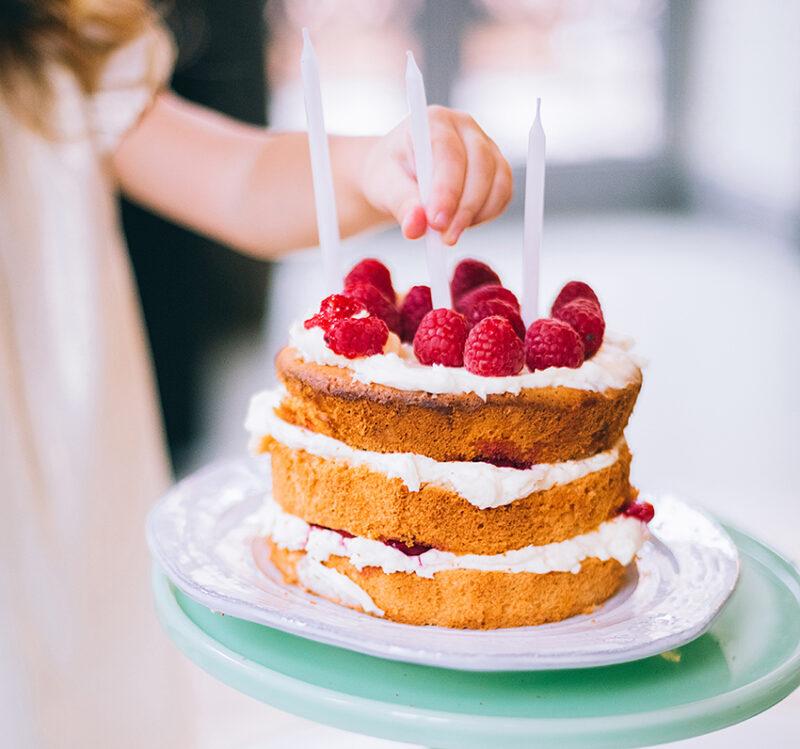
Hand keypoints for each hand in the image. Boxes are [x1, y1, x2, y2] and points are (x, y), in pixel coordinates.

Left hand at [361, 106, 512, 244]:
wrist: (398, 175)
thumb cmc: (390, 174)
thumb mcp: (384, 186)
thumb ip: (400, 203)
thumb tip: (416, 226)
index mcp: (434, 121)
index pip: (448, 152)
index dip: (446, 189)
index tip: (436, 222)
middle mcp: (465, 128)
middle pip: (479, 165)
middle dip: (464, 208)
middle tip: (446, 237)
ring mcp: (485, 147)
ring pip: (497, 181)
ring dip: (476, 214)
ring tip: (449, 234)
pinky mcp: (496, 169)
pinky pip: (502, 194)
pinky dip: (486, 215)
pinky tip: (462, 224)